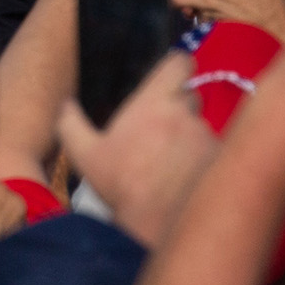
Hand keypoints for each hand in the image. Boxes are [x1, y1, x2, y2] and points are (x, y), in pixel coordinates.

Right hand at [58, 51, 218, 246]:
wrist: (158, 222)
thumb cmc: (120, 184)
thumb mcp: (85, 156)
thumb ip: (71, 125)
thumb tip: (65, 105)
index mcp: (154, 101)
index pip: (180, 62)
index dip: (177, 69)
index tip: (169, 82)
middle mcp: (185, 112)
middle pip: (191, 96)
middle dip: (180, 110)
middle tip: (162, 134)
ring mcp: (205, 134)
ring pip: (201, 127)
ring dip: (191, 139)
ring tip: (173, 166)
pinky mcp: (220, 157)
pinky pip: (215, 151)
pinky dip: (205, 161)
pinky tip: (188, 180)